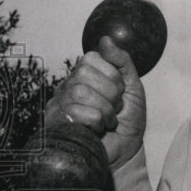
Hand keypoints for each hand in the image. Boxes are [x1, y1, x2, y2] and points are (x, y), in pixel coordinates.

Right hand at [45, 37, 145, 170]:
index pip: (91, 58)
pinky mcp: (57, 124)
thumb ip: (122, 62)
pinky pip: (77, 112)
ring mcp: (60, 104)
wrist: (126, 152)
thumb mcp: (133, 88)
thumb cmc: (128, 122)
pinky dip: (96, 122)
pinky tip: (97, 130)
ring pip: (81, 92)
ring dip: (104, 110)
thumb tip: (105, 39)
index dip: (112, 77)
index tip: (120, 93)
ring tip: (107, 121)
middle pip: (85, 74)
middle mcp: (68, 86)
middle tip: (114, 109)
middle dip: (110, 95)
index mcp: (85, 75)